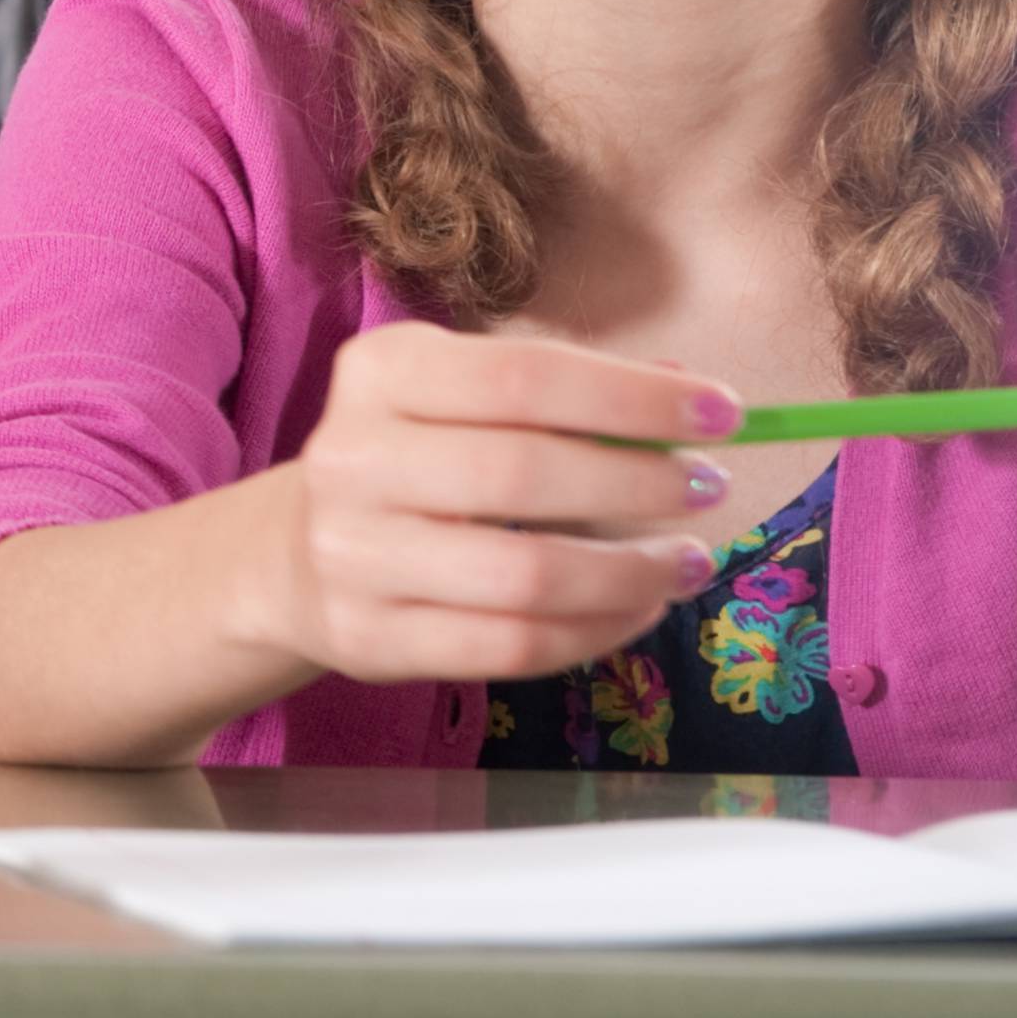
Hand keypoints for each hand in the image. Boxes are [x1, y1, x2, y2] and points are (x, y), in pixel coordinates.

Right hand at [277, 321, 739, 687]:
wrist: (294, 554)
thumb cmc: (413, 457)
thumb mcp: (465, 395)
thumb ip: (569, 391)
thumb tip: (693, 395)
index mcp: (381, 370)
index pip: (525, 376)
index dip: (632, 397)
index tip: (723, 412)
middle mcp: (354, 458)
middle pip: (525, 473)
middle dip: (639, 483)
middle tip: (708, 486)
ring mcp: (355, 557)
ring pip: (525, 576)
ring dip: (631, 572)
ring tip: (688, 560)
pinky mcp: (370, 640)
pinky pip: (510, 647)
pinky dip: (594, 632)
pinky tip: (636, 607)